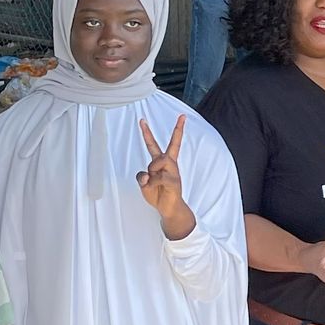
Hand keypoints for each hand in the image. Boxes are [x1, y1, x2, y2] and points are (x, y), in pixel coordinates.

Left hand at [138, 117, 196, 239]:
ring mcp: (173, 172)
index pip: (153, 145)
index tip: (142, 120)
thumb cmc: (157, 194)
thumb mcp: (143, 184)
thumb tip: (147, 175)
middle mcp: (169, 164)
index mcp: (161, 163)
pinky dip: (152, 183)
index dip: (147, 133)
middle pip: (174, 144)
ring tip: (152, 179)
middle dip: (178, 130)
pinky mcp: (174, 181)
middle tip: (183, 115)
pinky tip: (153, 187)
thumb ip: (141, 176)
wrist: (168, 209)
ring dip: (152, 169)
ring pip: (160, 161)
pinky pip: (159, 177)